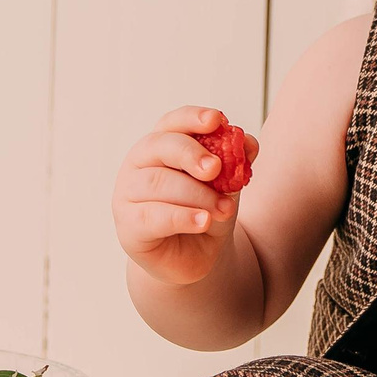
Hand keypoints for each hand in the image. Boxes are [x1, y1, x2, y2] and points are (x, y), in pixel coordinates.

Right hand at [113, 106, 256, 284]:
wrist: (194, 258)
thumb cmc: (205, 213)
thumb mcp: (226, 187)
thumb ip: (235, 164)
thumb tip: (248, 143)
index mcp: (160, 146)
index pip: (172, 123)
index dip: (192, 118)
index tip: (216, 120)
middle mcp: (138, 165)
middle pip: (160, 146)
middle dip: (191, 153)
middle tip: (216, 168)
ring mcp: (127, 195)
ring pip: (159, 183)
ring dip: (198, 195)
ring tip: (225, 209)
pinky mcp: (128, 227)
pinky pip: (153, 216)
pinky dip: (182, 217)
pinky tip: (204, 221)